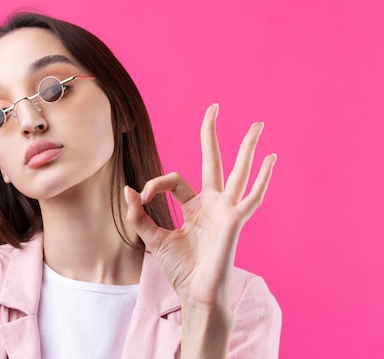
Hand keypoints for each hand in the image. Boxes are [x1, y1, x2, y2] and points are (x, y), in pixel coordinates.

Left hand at [125, 104, 275, 306]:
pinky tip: (272, 159)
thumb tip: (128, 189)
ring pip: (239, 171)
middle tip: (214, 107)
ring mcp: (226, 209)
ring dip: (247, 147)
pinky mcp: (235, 220)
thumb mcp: (151, 238)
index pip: (174, 179)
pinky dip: (262, 179)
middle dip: (211, 134)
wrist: (195, 293)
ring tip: (258, 124)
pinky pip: (253, 197)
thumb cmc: (179, 269)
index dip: (154, 183)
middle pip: (213, 160)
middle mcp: (212, 203)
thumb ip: (138, 215)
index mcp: (193, 205)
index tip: (141, 197)